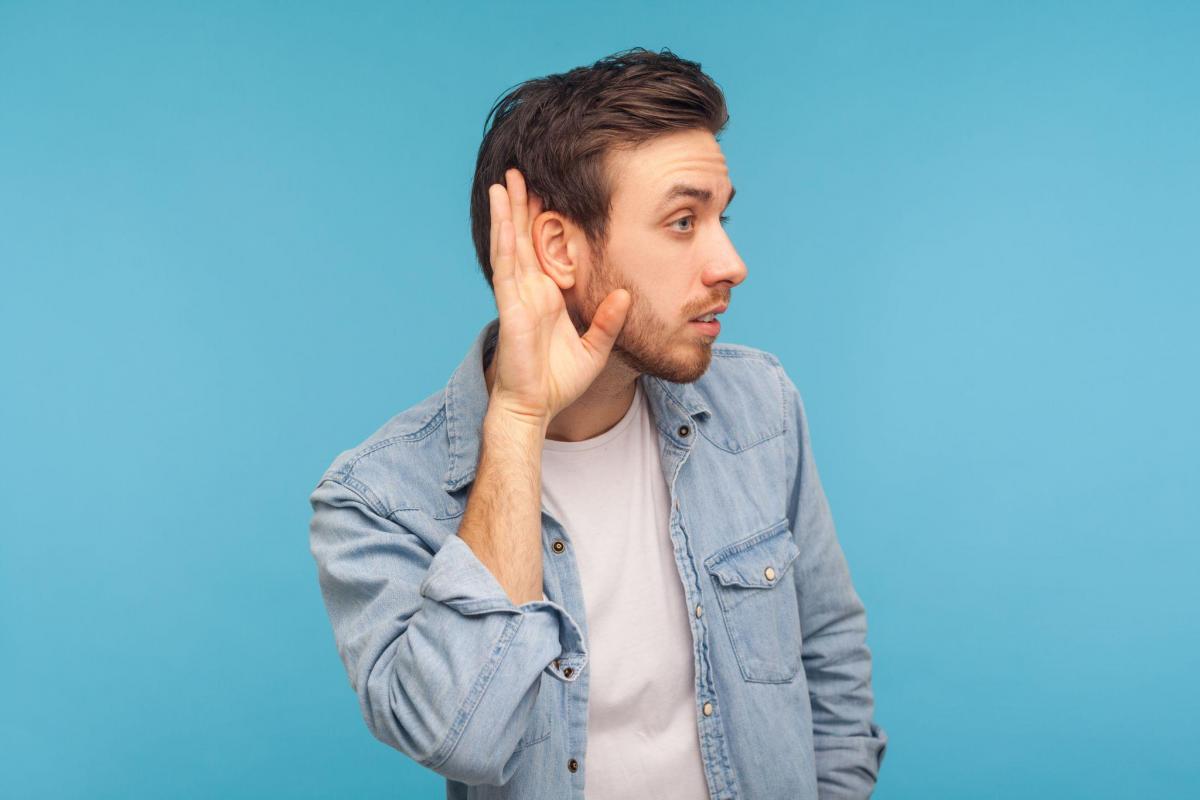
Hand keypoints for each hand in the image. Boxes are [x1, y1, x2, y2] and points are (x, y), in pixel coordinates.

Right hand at [486, 168, 630, 426]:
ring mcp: (518, 297)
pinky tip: (501, 211)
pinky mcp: (511, 307)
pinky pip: (507, 265)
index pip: (544, 251)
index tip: (548, 190)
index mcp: (548, 298)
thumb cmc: (560, 382)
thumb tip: (626, 295)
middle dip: (522, 205)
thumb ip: (609, 321)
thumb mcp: (595, 348)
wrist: (536, 408)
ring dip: (507, 211)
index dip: (543, 221)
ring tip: (505, 179)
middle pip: (524, 238)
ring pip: (510, 244)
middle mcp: (531, 291)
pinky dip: (503, 236)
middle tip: (520, 170)